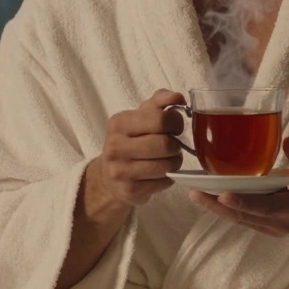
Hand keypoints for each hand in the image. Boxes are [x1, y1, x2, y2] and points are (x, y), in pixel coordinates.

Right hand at [90, 89, 185, 207]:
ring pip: (167, 165)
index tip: (174, 127)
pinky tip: (160, 173)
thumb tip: (179, 97)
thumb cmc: (132, 139)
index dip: (176, 123)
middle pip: (165, 144)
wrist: (110, 174)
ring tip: (169, 158)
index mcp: (119, 122)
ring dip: (175, 162)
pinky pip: (163, 182)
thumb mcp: (141, 115)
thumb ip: (160, 100)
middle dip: (176, 145)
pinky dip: (168, 177)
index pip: (160, 119)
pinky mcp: (130, 191)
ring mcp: (120, 171)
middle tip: (173, 146)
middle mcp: (115, 146)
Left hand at [189, 137, 288, 238]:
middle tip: (194, 191)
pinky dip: (224, 209)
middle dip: (218, 205)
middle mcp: (282, 223)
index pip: (267, 207)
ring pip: (240, 219)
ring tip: (193, 193)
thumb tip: (287, 141)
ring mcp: (272, 229)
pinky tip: (207, 196)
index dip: (245, 202)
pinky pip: (242, 219)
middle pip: (246, 216)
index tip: (223, 195)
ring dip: (216, 208)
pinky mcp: (265, 227)